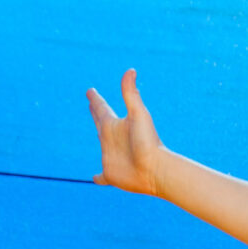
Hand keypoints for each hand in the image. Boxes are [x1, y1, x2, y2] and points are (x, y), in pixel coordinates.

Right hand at [87, 69, 166, 198]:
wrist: (157, 170)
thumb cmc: (149, 142)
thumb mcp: (138, 115)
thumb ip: (131, 94)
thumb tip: (130, 69)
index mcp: (115, 125)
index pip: (102, 108)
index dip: (95, 99)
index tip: (90, 91)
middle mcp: (112, 139)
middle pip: (101, 123)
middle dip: (96, 113)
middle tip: (92, 103)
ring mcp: (111, 157)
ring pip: (103, 148)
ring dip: (101, 141)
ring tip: (98, 134)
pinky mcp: (111, 175)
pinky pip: (102, 177)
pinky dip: (97, 178)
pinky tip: (95, 178)